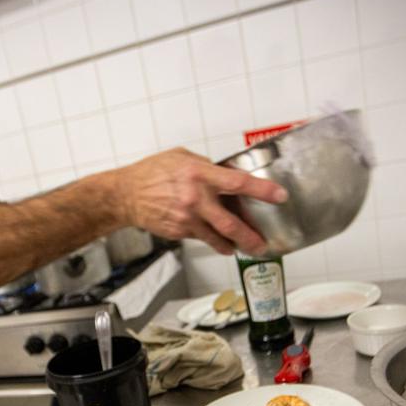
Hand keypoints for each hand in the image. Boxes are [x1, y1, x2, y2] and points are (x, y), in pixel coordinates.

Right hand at [111, 148, 286, 254]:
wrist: (126, 195)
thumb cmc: (152, 173)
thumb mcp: (182, 158)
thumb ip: (207, 166)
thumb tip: (227, 174)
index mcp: (199, 174)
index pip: (238, 183)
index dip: (262, 190)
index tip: (279, 195)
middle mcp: (195, 199)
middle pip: (231, 223)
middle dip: (251, 236)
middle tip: (264, 243)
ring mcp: (187, 219)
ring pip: (218, 238)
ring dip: (235, 245)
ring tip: (248, 247)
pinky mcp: (180, 232)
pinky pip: (203, 238)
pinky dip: (215, 240)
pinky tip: (222, 242)